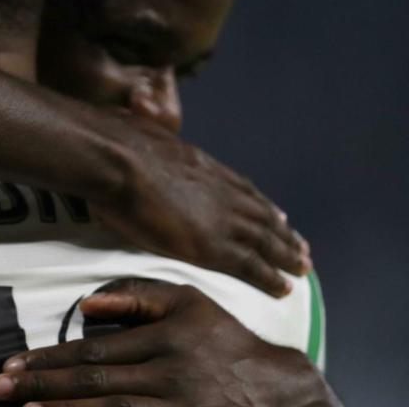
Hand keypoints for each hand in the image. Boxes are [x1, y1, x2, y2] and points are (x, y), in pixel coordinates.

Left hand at [0, 279, 341, 406]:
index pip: (95, 349)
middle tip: (1, 390)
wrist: (278, 391)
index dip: (51, 359)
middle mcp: (168, 375)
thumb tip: (86, 303)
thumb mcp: (189, 304)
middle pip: (94, 382)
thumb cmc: (224, 341)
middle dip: (43, 386)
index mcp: (165, 339)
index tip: (14, 365)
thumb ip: (138, 296)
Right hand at [92, 112, 310, 296]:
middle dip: (283, 234)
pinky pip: (251, 266)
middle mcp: (222, 192)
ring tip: (301, 268)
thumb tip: (142, 132)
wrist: (119, 161)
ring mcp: (222, 219)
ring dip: (286, 256)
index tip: (280, 217)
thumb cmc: (119, 147)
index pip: (243, 190)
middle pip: (262, 217)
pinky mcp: (213, 246)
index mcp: (206, 167)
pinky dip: (270, 278)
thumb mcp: (147, 135)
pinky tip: (283, 288)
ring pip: (266, 242)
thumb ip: (154, 144)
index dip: (263, 205)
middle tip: (301, 250)